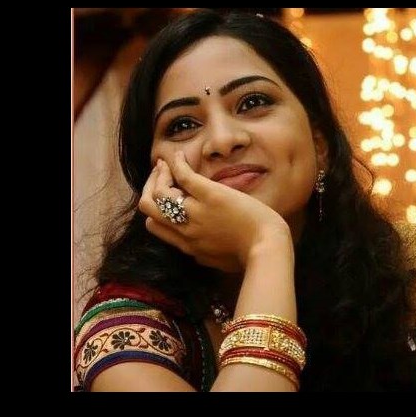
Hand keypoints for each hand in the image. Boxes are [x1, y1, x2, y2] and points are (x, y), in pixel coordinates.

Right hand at [139, 151, 290, 272]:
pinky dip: (177, 163)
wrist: (267, 248)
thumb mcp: (218, 261)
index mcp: (187, 245)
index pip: (154, 225)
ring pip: (159, 192)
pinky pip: (183, 176)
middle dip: (149, 188)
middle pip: (148, 208)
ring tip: (167, 165)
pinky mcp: (211, 196)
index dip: (154, 208)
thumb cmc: (250, 256)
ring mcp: (196, 213)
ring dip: (159, 175)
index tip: (163, 196)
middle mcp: (185, 230)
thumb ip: (203, 254)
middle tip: (160, 176)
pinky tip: (180, 155)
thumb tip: (195, 252)